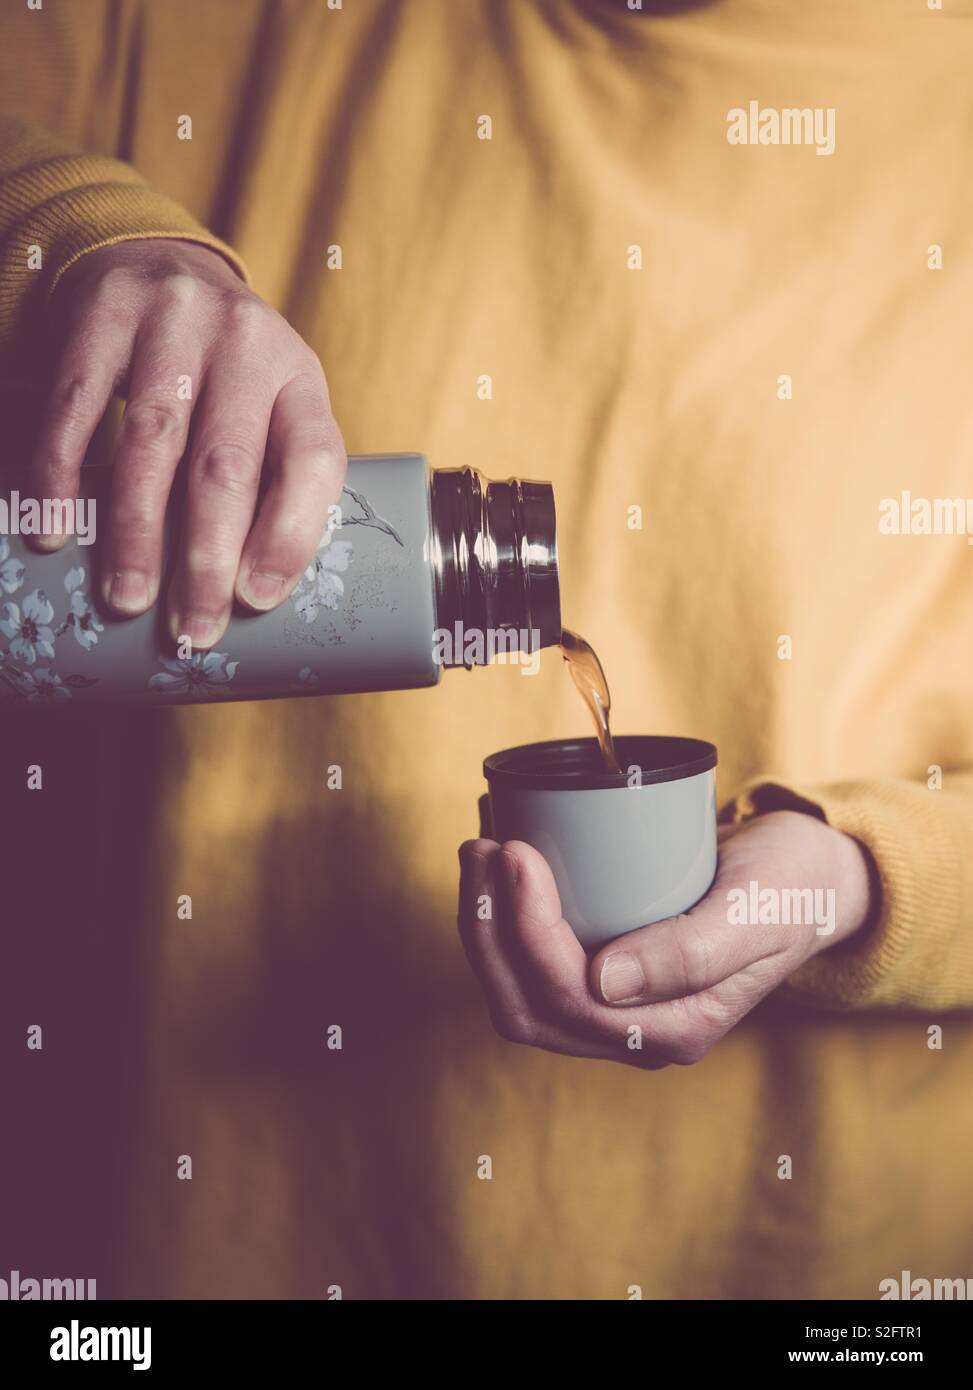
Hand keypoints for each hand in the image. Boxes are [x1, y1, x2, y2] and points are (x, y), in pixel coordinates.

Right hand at [31, 238, 345, 647]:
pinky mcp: (102, 316)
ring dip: (137, 533)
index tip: (259, 599)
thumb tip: (249, 596)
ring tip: (126, 597)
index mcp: (300, 376)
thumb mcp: (270, 406)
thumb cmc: (224, 372)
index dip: (290, 535)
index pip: (313, 459)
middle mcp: (245, 342)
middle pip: (227, 464)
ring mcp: (172, 323)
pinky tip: (55, 532)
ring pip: (152, 442)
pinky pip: (76, 409)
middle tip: (191, 627)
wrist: (159, 262)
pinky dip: (62, 476)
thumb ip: (269, 477)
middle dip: (207, 558)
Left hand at [457, 810, 875, 1068]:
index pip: (569, 998)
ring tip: (479, 849)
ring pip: (518, 990)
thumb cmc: (790, 886)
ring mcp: (617, 1006)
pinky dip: (501, 914)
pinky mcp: (603, 972)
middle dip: (488, 928)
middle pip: (528, 1004)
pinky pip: (532, 962)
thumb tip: (605, 983)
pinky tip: (497, 856)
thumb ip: (692, 954)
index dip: (527, 929)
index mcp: (676, 1029)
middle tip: (482, 846)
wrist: (808, 875)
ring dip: (484, 923)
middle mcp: (636, 1031)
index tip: (517, 851)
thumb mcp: (756, 910)